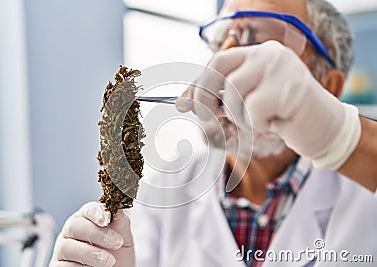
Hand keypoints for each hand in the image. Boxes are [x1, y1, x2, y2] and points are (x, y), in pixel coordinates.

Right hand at [49, 202, 134, 266]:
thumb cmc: (118, 254)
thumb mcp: (124, 237)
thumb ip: (120, 222)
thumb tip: (117, 208)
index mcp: (88, 219)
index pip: (88, 210)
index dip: (96, 213)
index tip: (107, 219)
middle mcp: (72, 231)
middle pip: (75, 225)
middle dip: (97, 234)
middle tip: (116, 243)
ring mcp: (63, 249)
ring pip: (67, 246)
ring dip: (89, 253)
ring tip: (109, 261)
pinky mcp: (58, 266)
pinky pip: (63, 265)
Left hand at [176, 41, 360, 168]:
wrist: (324, 128)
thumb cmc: (282, 117)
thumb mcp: (247, 105)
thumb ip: (220, 100)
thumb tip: (183, 104)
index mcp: (257, 54)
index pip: (217, 62)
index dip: (197, 85)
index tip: (182, 106)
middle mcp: (267, 54)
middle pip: (218, 68)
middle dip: (203, 97)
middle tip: (204, 118)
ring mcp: (280, 67)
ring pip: (233, 92)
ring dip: (237, 116)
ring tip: (256, 121)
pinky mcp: (291, 86)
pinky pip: (253, 110)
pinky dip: (256, 124)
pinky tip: (274, 123)